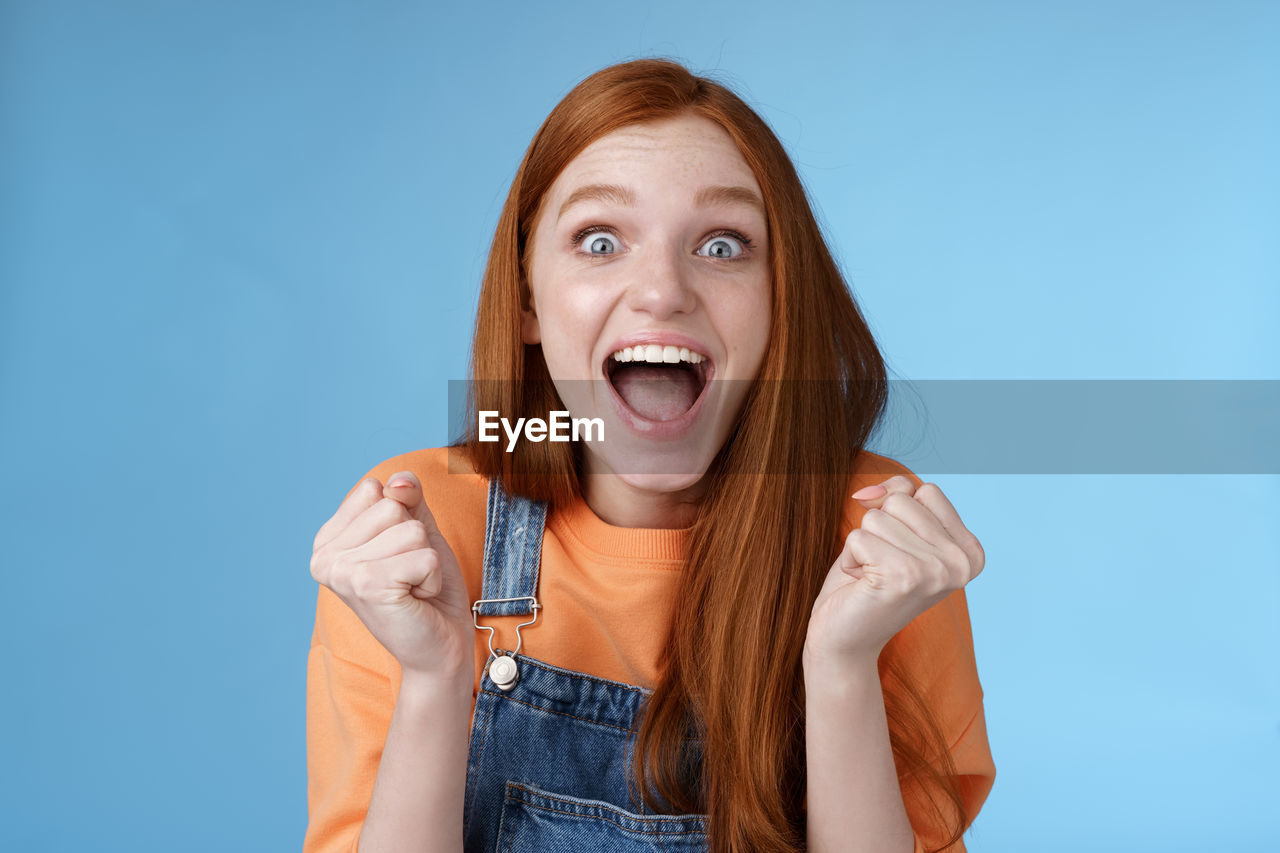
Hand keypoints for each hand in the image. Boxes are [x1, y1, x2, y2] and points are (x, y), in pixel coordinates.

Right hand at [310, 472, 474, 684]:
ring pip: (411, 529)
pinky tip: (415, 599)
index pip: (373, 489)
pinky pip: (424, 556)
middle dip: (415, 540)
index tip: (396, 555)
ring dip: (425, 560)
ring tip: (410, 587)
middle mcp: (324, 556)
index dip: (402, 517)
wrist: (439, 647)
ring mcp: (342, 571)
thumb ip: (407, 497)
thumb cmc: (426, 589)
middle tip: (407, 576)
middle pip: (391, 506)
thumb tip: (398, 482)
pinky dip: (432, 577)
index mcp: (327, 539)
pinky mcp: (367, 586)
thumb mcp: (417, 531)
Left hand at [805, 476, 984, 667]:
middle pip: (902, 500)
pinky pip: (858, 537)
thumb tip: (867, 494)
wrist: (846, 640)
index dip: (897, 512)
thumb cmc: (868, 581)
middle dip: (879, 529)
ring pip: (877, 517)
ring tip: (873, 576)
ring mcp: (937, 571)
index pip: (926, 491)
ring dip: (863, 545)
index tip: (899, 550)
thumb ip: (897, 493)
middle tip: (882, 566)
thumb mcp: (894, 528)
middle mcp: (962, 563)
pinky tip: (862, 585)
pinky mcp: (904, 577)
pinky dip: (850, 558)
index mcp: (970, 551)